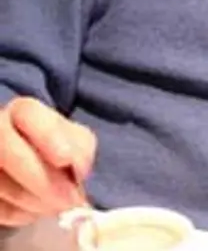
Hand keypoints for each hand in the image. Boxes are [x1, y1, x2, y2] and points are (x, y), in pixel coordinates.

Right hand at [0, 97, 95, 225]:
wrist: (33, 166)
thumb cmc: (57, 149)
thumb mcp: (76, 141)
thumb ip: (81, 148)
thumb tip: (78, 170)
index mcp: (23, 112)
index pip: (28, 112)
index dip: (48, 136)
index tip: (66, 160)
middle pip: (7, 150)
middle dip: (41, 179)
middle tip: (67, 200)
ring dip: (33, 201)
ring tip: (57, 206)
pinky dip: (19, 213)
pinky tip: (37, 212)